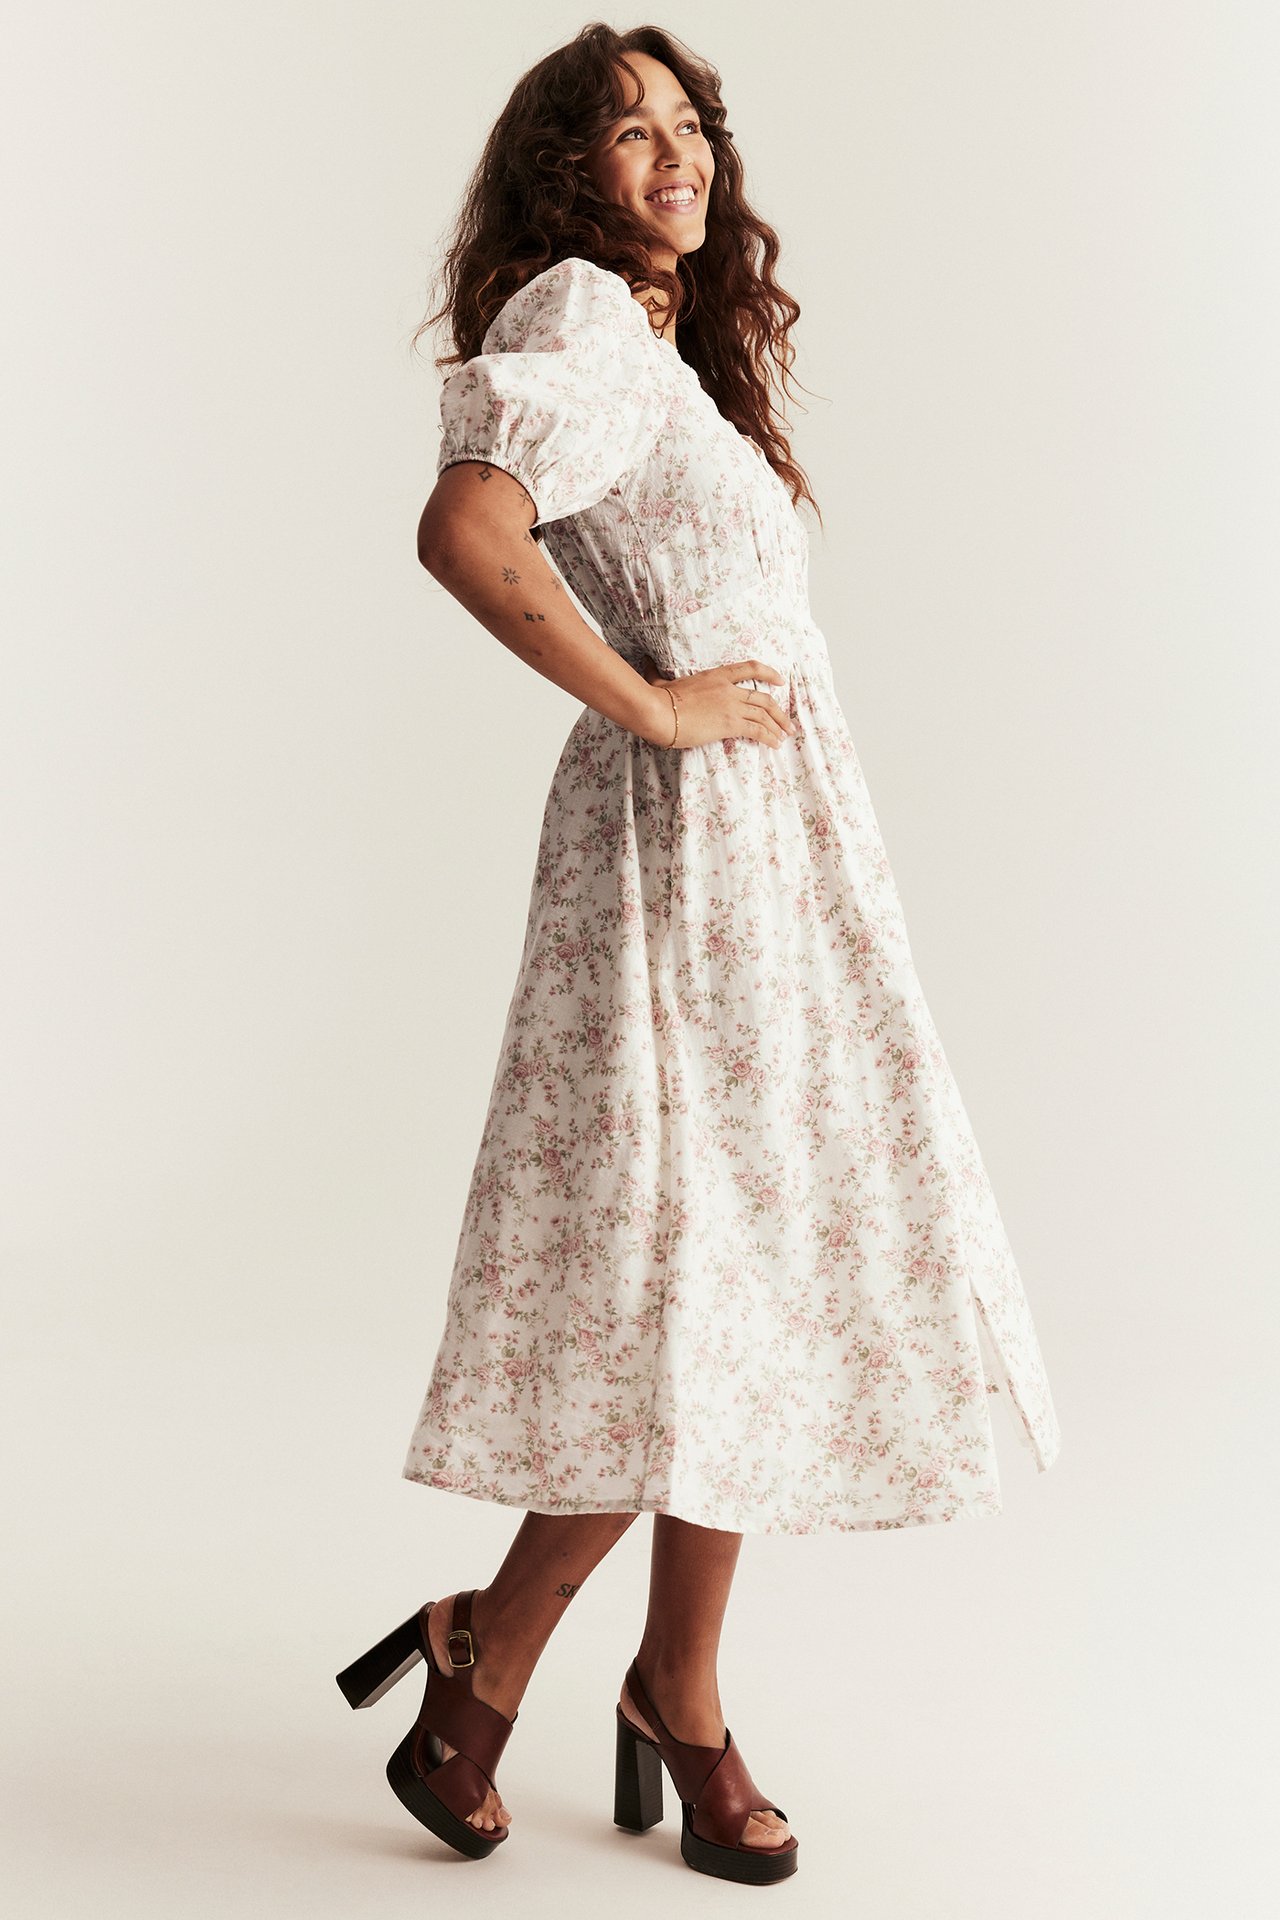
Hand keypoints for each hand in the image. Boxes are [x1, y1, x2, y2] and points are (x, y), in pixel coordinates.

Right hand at [637, 651, 794, 750]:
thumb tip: (645, 661)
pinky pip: (757, 730)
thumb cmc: (657, 698)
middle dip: (779, 712)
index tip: (780, 681)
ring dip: (778, 727)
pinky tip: (774, 744)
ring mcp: (731, 706)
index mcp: (717, 675)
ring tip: (784, 736)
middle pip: (764, 698)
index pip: (750, 668)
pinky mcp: (730, 724)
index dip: (769, 673)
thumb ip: (656, 672)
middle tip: (786, 723)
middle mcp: (729, 689)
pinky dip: (769, 737)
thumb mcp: (659, 680)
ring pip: (765, 715)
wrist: (659, 711)